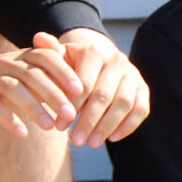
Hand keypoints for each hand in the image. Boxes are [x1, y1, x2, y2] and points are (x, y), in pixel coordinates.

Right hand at [0, 40, 79, 139]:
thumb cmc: (2, 77)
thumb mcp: (25, 71)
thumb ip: (49, 75)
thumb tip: (82, 90)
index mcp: (23, 57)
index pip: (46, 57)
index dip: (63, 72)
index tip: (80, 90)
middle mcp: (7, 64)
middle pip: (33, 76)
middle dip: (54, 95)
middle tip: (70, 115)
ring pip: (14, 90)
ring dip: (34, 108)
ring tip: (50, 126)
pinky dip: (8, 119)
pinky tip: (22, 133)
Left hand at [52, 28, 151, 146]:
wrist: (95, 60)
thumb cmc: (71, 64)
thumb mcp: (58, 58)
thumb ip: (49, 52)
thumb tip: (38, 37)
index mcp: (94, 52)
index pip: (83, 83)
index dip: (71, 107)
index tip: (59, 126)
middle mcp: (117, 60)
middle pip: (103, 95)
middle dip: (88, 121)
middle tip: (76, 141)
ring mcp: (133, 74)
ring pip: (123, 104)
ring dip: (107, 126)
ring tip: (91, 143)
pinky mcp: (142, 88)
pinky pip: (141, 109)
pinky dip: (128, 125)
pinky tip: (112, 139)